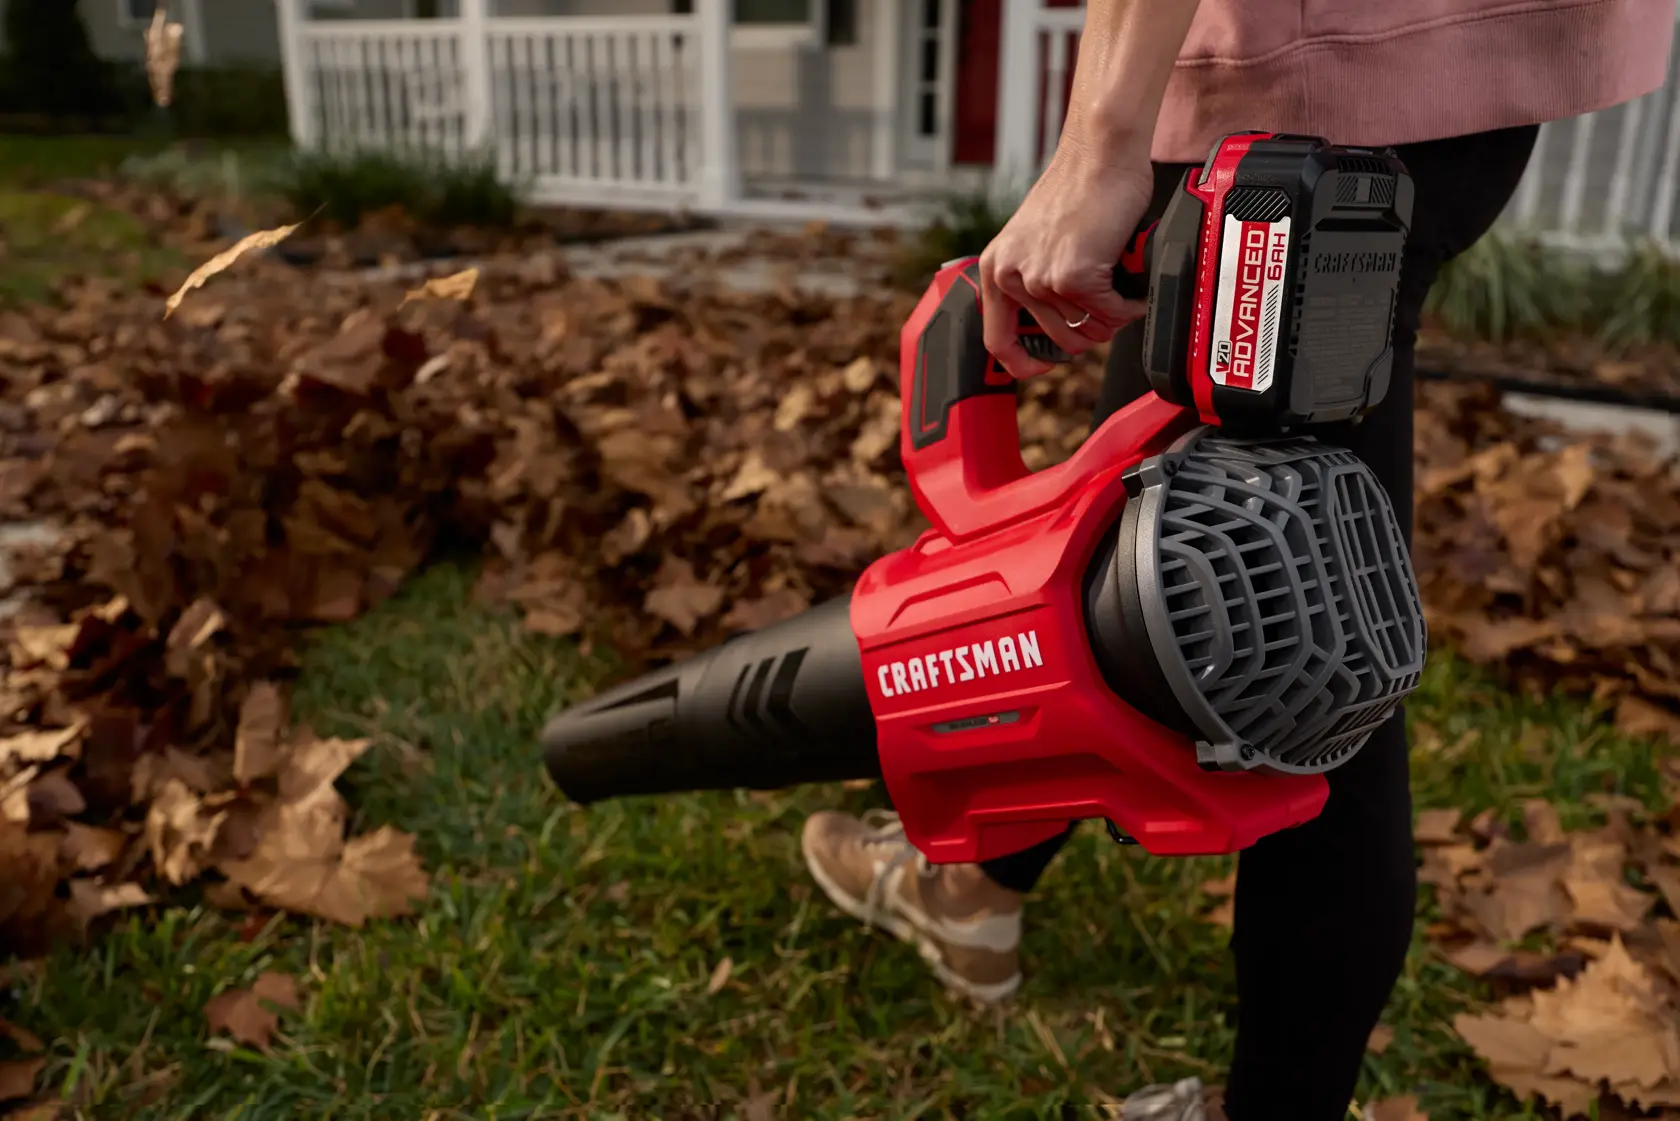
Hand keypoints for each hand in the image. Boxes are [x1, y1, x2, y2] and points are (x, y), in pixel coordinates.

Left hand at [979, 153, 1154, 378]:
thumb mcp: (1038, 241)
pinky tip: (1133, 281)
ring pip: (1090, 331)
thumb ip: (1036, 280)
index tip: (1044, 367)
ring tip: (1121, 286)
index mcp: (997, 269)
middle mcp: (1012, 276)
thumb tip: (1060, 328)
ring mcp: (1041, 279)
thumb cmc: (1080, 189)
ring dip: (1114, 315)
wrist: (1100, 152)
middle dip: (1092, 329)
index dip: (1023, 364)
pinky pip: (1113, 314)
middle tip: (1109, 302)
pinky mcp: (1074, 276)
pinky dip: (1131, 304)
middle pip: (1060, 342)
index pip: (998, 341)